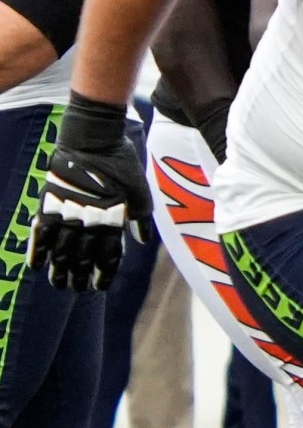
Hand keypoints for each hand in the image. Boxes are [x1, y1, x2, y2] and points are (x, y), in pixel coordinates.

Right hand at [27, 94, 151, 290]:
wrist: (92, 139)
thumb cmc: (121, 163)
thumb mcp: (140, 190)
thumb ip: (140, 218)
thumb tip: (141, 241)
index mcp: (114, 219)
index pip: (109, 256)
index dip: (104, 274)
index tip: (100, 287)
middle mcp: (90, 221)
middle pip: (83, 258)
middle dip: (80, 277)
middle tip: (77, 289)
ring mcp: (68, 213)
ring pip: (62, 252)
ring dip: (59, 271)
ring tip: (58, 285)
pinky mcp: (49, 203)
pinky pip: (41, 233)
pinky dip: (38, 250)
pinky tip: (36, 266)